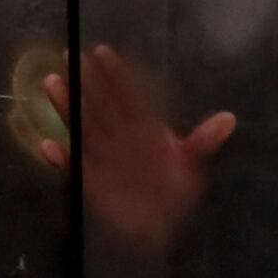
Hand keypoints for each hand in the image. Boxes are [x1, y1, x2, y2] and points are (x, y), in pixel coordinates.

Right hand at [68, 42, 235, 254]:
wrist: (163, 226)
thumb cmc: (176, 190)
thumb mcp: (191, 164)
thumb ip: (204, 141)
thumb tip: (230, 119)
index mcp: (143, 129)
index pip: (127, 96)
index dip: (115, 75)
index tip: (101, 51)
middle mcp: (120, 138)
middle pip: (99, 105)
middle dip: (84, 82)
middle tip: (69, 55)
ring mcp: (104, 158)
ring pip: (82, 128)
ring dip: (67, 108)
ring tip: (52, 83)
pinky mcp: (92, 181)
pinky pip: (73, 167)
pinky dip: (60, 159)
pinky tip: (47, 145)